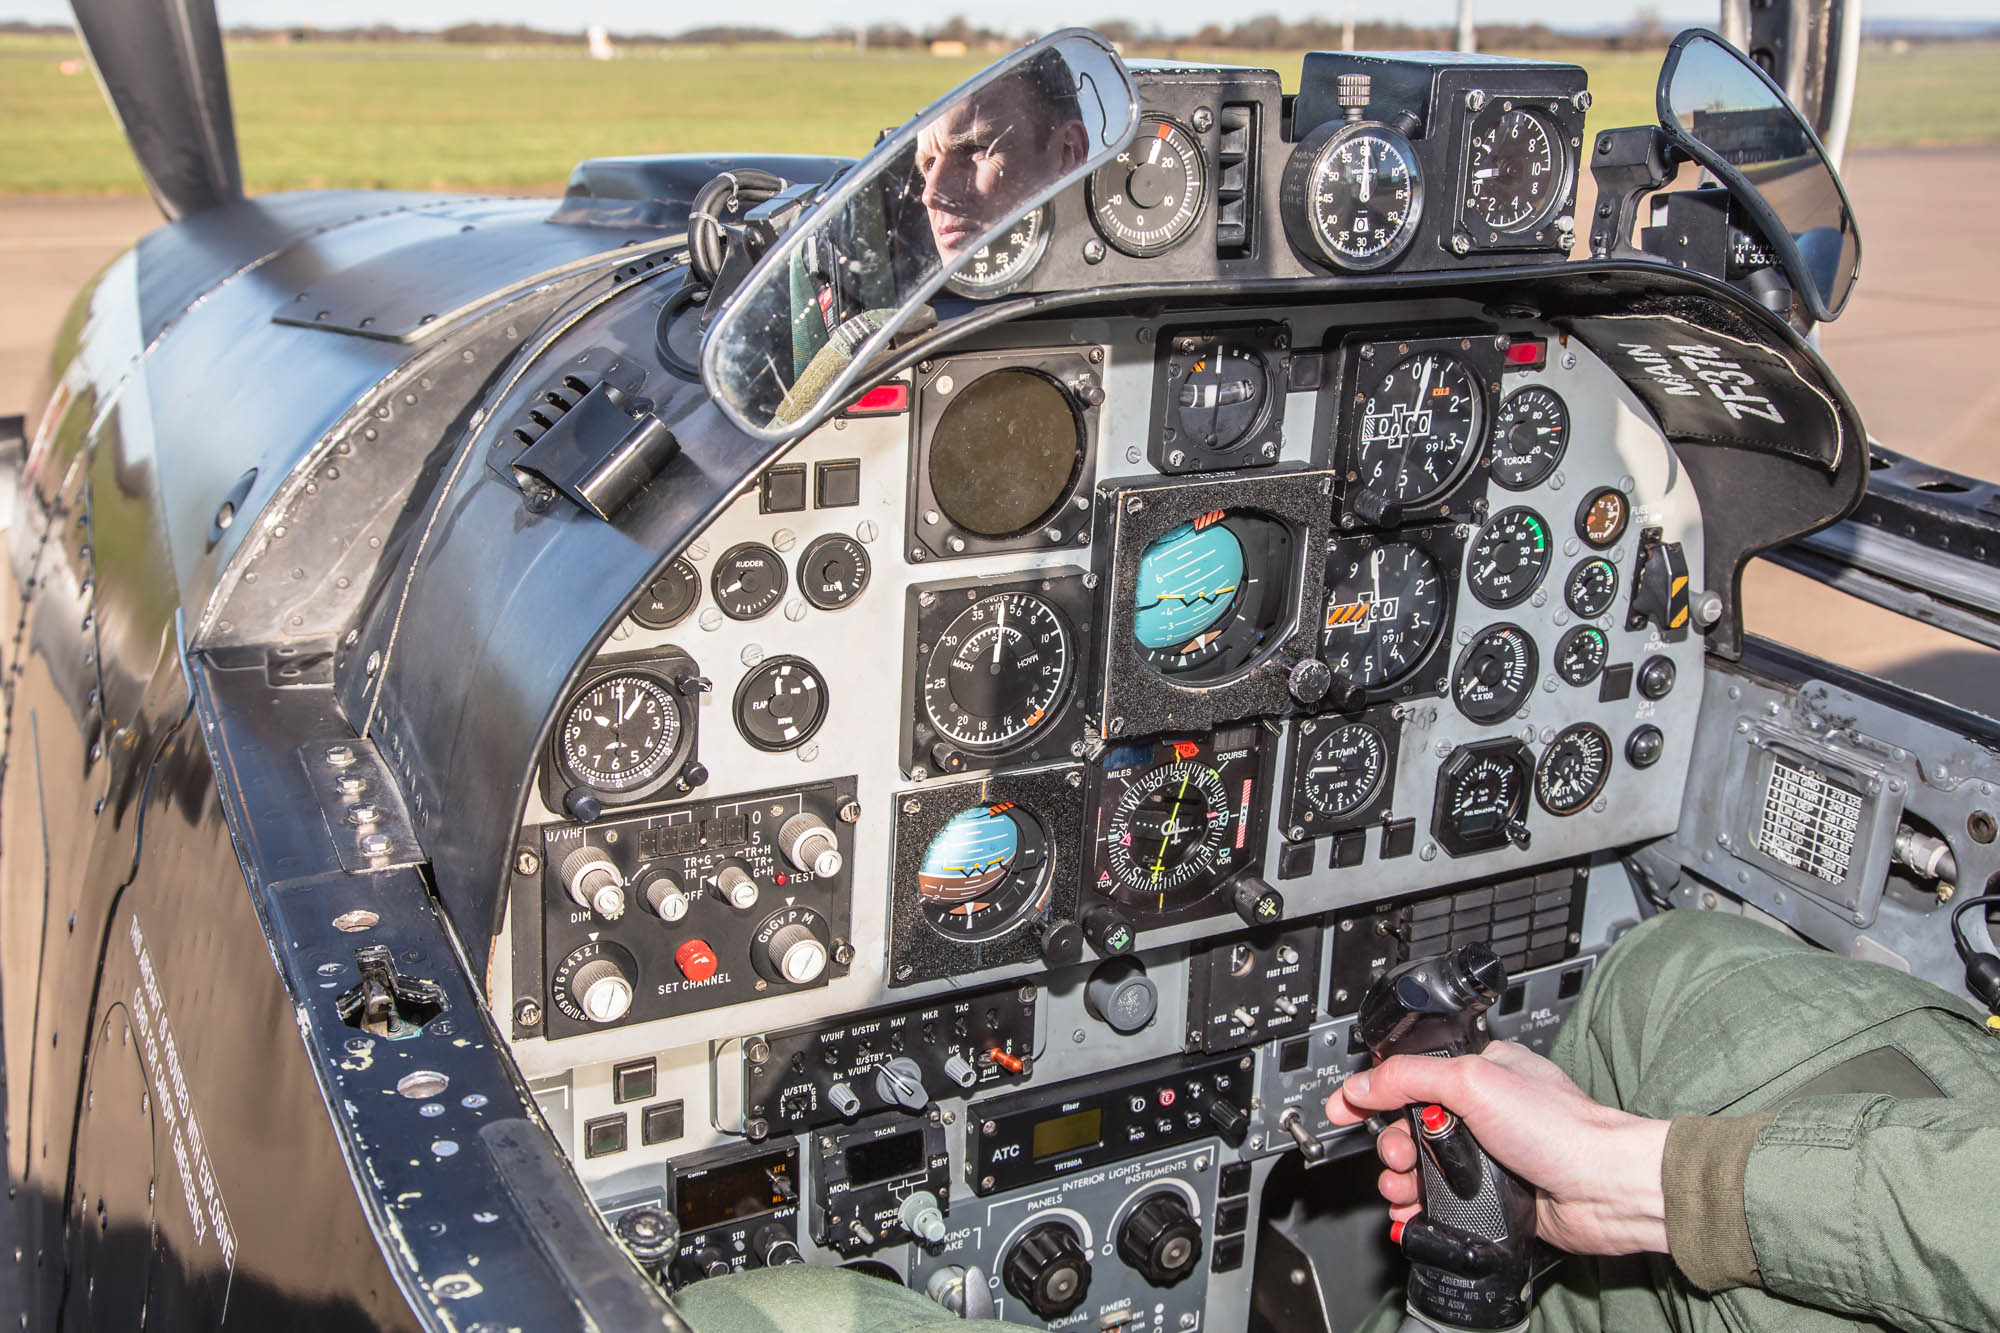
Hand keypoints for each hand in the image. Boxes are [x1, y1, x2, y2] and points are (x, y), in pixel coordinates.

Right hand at [1325, 1040, 1670, 1256]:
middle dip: (1389, 1143)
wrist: (1606, 1190)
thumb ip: (1411, 1078)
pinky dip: (1421, 1207)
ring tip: (1402, 1186)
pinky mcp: (1494, 1194)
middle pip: (1409, 1124)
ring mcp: (1489, 1154)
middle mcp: (1484, 1110)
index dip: (1373, 1092)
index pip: (1410, 1073)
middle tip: (1394, 1155)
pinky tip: (1414, 1212)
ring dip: (1400, 1178)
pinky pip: (1442, 1201)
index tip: (1345, 1109)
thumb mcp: (1474, 1083)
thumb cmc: (1562, 1130)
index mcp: (1481, 1070)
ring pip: (1423, 1166)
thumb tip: (1362, 1085)